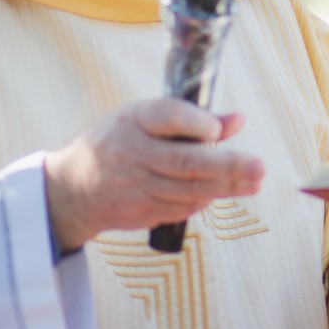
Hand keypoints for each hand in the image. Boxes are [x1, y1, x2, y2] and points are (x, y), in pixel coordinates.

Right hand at [42, 99, 264, 252]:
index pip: (167, 116)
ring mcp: (135, 188)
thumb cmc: (117, 142)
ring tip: (255, 182)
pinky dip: (204, 200)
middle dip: (228, 166)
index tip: (218, 129)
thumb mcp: (144, 119)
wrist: (70, 190)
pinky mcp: (139, 212)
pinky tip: (225, 193)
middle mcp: (133, 155)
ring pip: (187, 190)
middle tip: (259, 167)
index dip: (196, 123)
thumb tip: (238, 121)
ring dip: (226, 188)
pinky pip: (179, 207)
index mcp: (133, 122)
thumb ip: (191, 118)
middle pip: (185, 162)